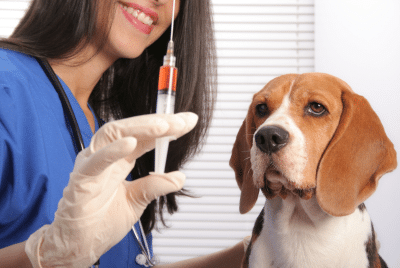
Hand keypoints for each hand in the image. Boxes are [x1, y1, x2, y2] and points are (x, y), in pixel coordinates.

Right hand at [25, 112, 197, 267]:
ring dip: (139, 128)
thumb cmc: (100, 222)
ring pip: (112, 134)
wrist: (79, 246)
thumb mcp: (136, 202)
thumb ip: (155, 186)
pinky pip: (95, 161)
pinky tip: (131, 143)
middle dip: (158, 123)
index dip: (167, 128)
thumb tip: (179, 177)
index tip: (188, 121)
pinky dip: (112, 151)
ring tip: (162, 126)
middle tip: (182, 122)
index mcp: (119, 161)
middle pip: (132, 129)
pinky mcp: (80, 180)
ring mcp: (92, 165)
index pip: (145, 137)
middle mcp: (105, 157)